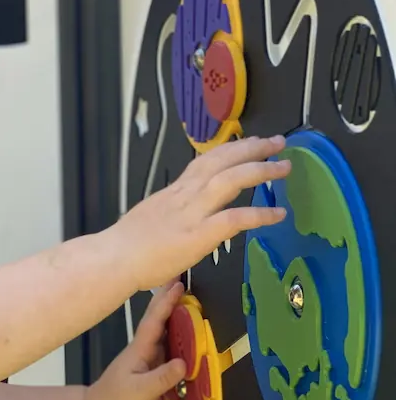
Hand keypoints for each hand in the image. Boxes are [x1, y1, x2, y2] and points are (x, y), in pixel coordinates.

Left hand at [85, 282, 185, 399]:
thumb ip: (161, 378)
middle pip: (160, 321)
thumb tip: (184, 363)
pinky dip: (179, 344)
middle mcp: (145, 351)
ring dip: (177, 320)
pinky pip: (169, 353)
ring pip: (165, 335)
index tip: (178, 284)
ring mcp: (148, 361)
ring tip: (191, 305)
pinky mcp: (152, 374)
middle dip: (170, 301)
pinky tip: (189, 342)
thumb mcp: (140, 391)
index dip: (166, 302)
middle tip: (182, 281)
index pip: (155, 320)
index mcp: (140, 350)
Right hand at [116, 134, 289, 290]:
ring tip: (284, 167)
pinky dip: (259, 214)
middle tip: (277, 142)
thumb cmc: (127, 245)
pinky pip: (235, 219)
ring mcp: (193, 212)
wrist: (115, 257)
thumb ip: (172, 211)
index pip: (206, 160)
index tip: (250, 142)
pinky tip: (278, 215)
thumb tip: (182, 215)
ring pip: (232, 180)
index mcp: (175, 190)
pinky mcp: (199, 234)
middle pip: (223, 160)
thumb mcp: (151, 216)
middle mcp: (186, 194)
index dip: (231, 149)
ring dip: (261, 170)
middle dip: (252, 148)